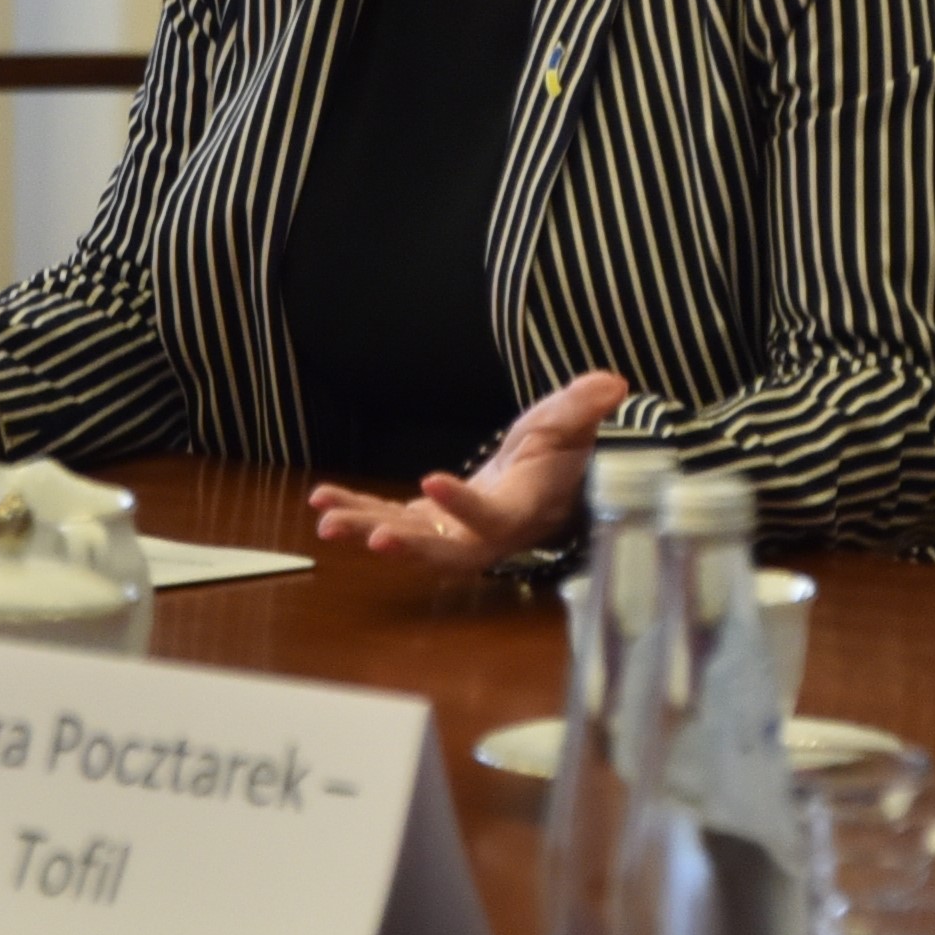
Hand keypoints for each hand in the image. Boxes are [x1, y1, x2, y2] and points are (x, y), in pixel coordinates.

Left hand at [306, 370, 631, 574]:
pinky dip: (357, 511)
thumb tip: (614, 382)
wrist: (547, 485)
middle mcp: (486, 535)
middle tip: (373, 538)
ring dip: (367, 529)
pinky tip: (321, 500)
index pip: (492, 515)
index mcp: (522, 511)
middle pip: (446, 551)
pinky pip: (390, 522)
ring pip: (409, 540)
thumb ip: (584, 407)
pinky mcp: (430, 526)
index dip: (464, 505)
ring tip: (326, 519)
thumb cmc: (561, 454)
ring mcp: (454, 534)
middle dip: (408, 546)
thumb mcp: (570, 424)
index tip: (431, 480)